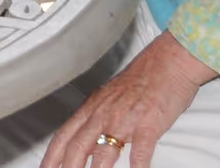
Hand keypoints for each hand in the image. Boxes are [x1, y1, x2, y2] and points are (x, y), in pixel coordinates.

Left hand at [41, 33, 216, 167]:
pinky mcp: (149, 124)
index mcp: (92, 108)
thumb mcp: (109, 97)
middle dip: (67, 167)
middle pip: (77, 147)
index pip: (63, 136)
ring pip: (103, 151)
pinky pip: (140, 150)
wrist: (168, 62)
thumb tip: (84, 137)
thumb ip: (96, 118)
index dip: (51, 156)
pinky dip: (137, 166)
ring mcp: (125, 120)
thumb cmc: (142, 80)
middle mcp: (103, 114)